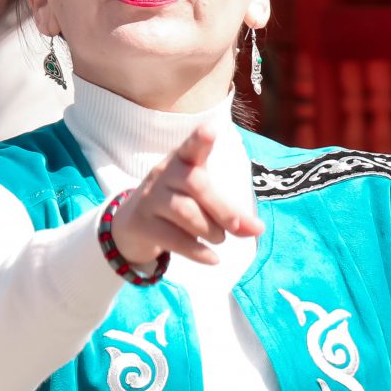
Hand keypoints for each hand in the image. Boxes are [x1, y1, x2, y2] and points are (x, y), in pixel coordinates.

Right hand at [108, 125, 262, 271]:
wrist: (132, 225)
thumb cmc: (178, 205)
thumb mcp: (204, 202)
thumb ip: (232, 213)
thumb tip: (258, 229)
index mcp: (181, 161)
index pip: (190, 148)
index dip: (200, 140)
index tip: (210, 132)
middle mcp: (163, 174)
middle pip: (196, 184)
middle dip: (223, 208)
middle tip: (240, 227)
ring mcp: (149, 198)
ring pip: (185, 211)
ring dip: (210, 230)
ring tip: (219, 238)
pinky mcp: (141, 223)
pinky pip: (173, 238)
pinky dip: (197, 251)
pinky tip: (213, 259)